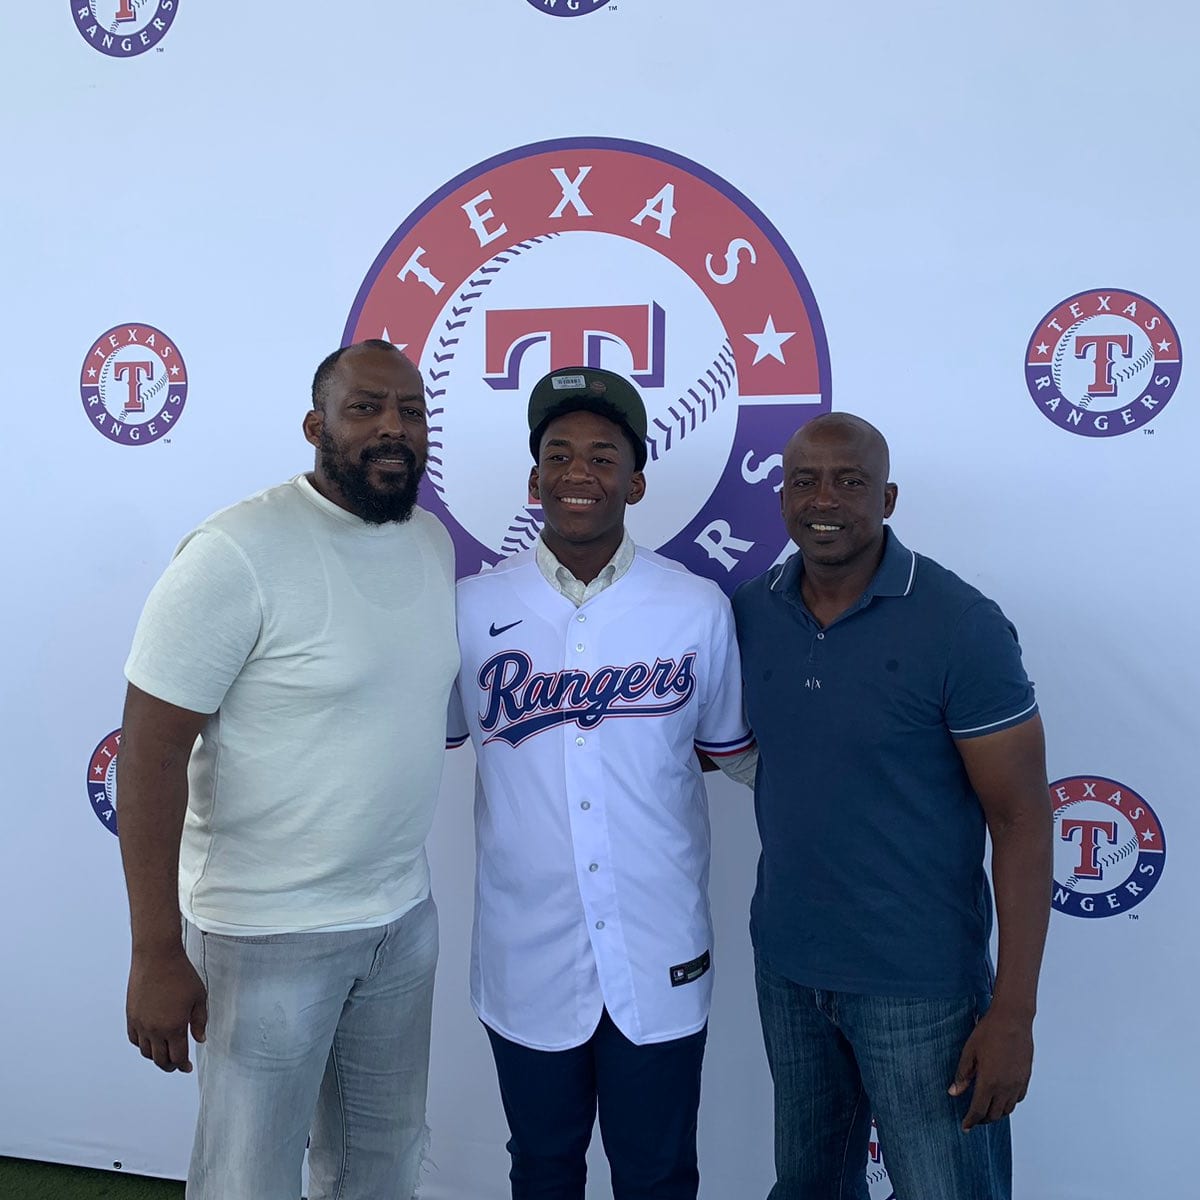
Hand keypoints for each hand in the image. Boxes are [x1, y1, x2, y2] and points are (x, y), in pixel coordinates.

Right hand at [126, 947, 207, 1072]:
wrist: (157, 957)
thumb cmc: (180, 974)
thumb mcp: (199, 997)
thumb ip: (199, 1021)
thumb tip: (200, 1039)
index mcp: (174, 1027)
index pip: (178, 1056)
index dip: (183, 1065)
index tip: (187, 1068)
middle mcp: (154, 1030)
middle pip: (160, 1059)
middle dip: (170, 1065)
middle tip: (177, 1065)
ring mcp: (140, 1024)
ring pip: (146, 1052)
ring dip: (156, 1057)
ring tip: (164, 1054)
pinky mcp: (131, 1016)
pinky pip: (134, 1040)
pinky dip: (142, 1045)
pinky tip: (150, 1042)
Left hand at [948, 1005, 1032, 1130]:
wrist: (1013, 1020)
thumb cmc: (989, 1032)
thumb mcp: (969, 1052)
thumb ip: (962, 1075)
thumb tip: (954, 1092)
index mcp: (989, 1082)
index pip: (979, 1110)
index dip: (971, 1121)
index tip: (965, 1127)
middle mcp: (1005, 1087)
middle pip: (994, 1114)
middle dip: (983, 1119)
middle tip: (974, 1118)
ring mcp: (1018, 1084)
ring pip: (1008, 1109)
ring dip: (996, 1113)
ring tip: (986, 1110)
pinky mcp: (1025, 1078)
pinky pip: (1018, 1099)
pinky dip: (1009, 1103)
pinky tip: (1001, 1098)